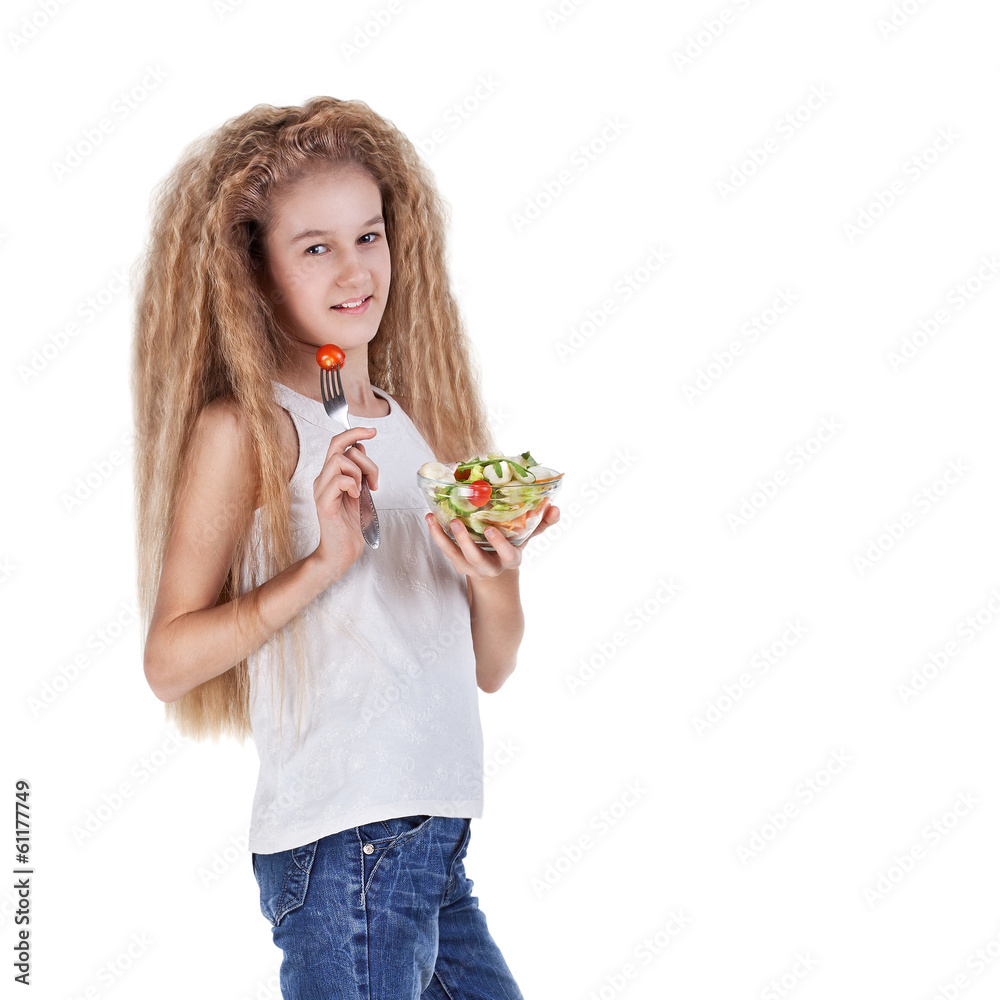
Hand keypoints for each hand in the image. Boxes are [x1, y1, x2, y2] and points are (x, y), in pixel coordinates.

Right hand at [308, 426, 378, 583]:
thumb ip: (359, 471)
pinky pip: (339, 480)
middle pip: (339, 446)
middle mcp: (323, 479)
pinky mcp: (324, 503)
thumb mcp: (361, 492)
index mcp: (331, 475)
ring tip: (363, 491)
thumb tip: (361, 446)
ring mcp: (321, 490)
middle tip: (374, 480)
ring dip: (359, 473)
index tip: (373, 431)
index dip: (355, 432)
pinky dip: (352, 485)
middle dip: (365, 458)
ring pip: (340, 460)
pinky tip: (355, 497)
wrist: (342, 552)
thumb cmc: (352, 526)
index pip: (338, 443)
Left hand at [424, 501, 560, 580]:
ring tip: (435, 518)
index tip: (492, 530)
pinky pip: (445, 551)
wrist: (497, 571)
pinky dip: (436, 535)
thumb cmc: (512, 546)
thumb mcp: (528, 536)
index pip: (508, 555)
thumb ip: (542, 522)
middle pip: (476, 558)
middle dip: (465, 542)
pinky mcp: (458, 563)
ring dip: (444, 538)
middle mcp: (490, 567)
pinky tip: (430, 519)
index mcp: (510, 559)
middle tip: (457, 522)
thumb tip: (555, 507)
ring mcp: (472, 567)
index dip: (500, 545)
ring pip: (456, 556)